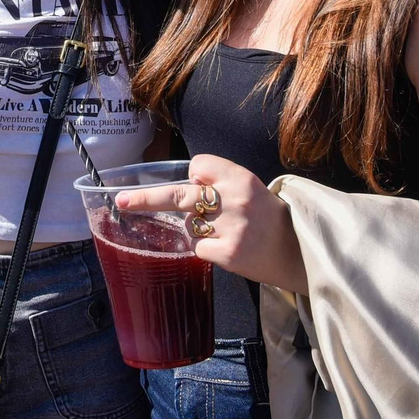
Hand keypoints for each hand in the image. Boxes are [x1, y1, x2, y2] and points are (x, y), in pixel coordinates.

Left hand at [114, 154, 305, 292]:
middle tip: (121, 201)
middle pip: (178, 195)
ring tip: (228, 232)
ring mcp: (230, 228)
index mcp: (240, 177)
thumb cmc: (266, 215)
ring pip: (189, 225)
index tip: (200, 183)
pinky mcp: (228, 253)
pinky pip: (197, 247)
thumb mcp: (248, 187)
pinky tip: (228, 248)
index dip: (196, 176)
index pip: (198, 166)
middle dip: (146, 198)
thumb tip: (183, 183)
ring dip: (198, 229)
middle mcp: (234, 200)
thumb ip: (218, 181)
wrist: (297, 249)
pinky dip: (206, 249)